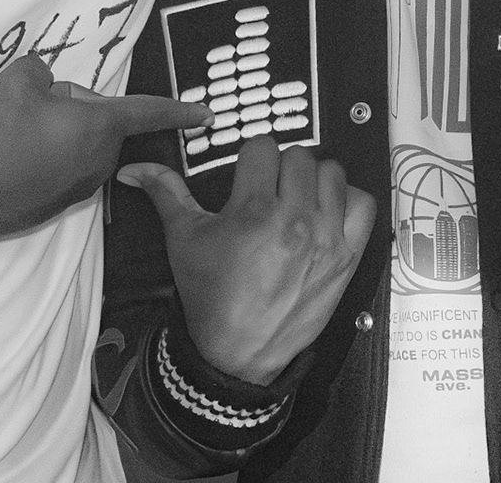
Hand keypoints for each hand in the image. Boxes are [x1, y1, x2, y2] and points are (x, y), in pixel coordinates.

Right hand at [0, 53, 209, 238]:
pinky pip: (57, 168)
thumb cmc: (2, 132)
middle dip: (71, 109)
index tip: (209, 114)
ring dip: (55, 134)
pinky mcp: (57, 205)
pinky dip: (40, 159)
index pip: (150, 110)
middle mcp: (102, 159)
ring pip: (76, 143)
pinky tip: (12, 158)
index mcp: (103, 125)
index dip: (181, 109)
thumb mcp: (20, 80)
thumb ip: (42, 70)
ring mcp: (80, 186)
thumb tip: (46, 82)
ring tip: (16, 137)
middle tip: (32, 108)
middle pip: (97, 120)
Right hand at [120, 137, 377, 385]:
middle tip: (271, 189)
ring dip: (316, 180)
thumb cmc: (210, 296)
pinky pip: (365, 206)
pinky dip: (349, 203)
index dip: (251, 159)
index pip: (262, 148)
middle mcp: (296, 220)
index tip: (248, 176)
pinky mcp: (347, 258)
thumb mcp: (184, 240)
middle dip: (282, 168)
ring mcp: (326, 238)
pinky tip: (329, 214)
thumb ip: (165, 193)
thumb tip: (135, 169)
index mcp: (255, 210)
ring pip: (333, 173)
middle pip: (300, 156)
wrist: (236, 353)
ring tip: (299, 199)